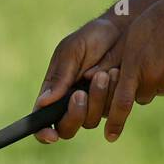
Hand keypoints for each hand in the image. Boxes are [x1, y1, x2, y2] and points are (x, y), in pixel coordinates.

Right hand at [33, 15, 126, 143]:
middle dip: (75, 113)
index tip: (51, 135)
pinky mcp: (113, 101)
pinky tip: (115, 72)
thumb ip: (60, 76)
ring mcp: (94, 104)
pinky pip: (112, 111)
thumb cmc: (92, 37)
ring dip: (97, 98)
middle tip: (81, 93)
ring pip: (91, 120)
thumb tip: (42, 103)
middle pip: (67, 128)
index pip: (42, 121)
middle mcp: (72, 102)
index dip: (43, 133)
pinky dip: (112, 93)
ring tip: (104, 73)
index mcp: (54, 91)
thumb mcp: (72, 51)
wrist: (121, 29)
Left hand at [104, 0, 163, 142]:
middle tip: (154, 59)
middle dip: (146, 83)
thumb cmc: (161, 18)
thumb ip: (115, 59)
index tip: (110, 136)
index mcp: (136, 67)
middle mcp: (155, 78)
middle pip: (146, 93)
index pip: (121, 103)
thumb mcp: (132, 35)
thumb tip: (90, 77)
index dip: (115, 122)